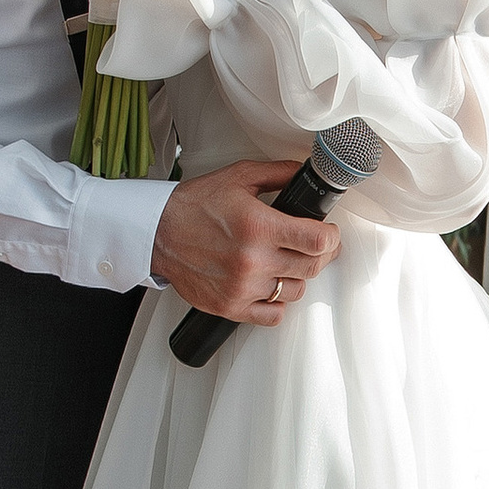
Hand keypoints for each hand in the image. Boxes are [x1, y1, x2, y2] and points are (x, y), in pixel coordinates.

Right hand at [151, 157, 338, 321]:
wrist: (157, 234)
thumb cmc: (193, 206)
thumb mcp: (238, 177)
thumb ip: (277, 173)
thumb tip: (305, 173)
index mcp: (258, 226)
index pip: (318, 241)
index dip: (332, 236)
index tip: (329, 232)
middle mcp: (253, 260)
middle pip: (312, 267)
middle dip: (321, 254)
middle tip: (315, 245)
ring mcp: (242, 287)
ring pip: (295, 291)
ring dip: (298, 277)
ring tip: (286, 263)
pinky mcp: (231, 306)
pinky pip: (273, 316)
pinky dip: (277, 303)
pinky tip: (270, 286)